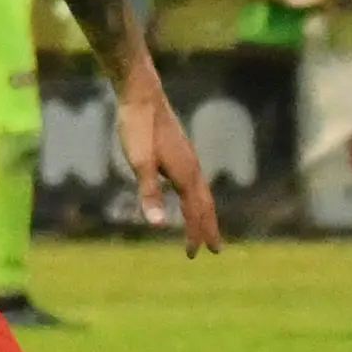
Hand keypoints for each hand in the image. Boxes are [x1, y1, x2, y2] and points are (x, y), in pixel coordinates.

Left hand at [116, 70, 222, 253]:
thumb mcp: (139, 163)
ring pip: (201, 192)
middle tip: (214, 251)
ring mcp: (188, 158)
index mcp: (185, 174)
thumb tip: (157, 225)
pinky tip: (188, 196)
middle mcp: (192, 167)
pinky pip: (193, 182)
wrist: (142, 95)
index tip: (193, 255)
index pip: (194, 212)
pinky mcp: (180, 152)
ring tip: (205, 228)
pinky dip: (196, 197)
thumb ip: (149, 193)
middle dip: (208, 228)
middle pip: (205, 204)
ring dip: (205, 213)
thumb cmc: (138, 128)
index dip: (194, 234)